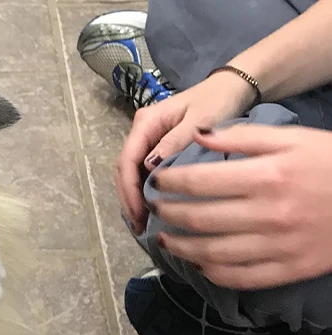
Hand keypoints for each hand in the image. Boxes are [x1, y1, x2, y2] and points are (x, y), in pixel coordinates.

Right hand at [117, 71, 258, 233]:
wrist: (232, 88)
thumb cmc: (217, 101)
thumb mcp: (199, 120)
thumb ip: (174, 142)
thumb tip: (148, 167)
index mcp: (146, 123)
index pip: (127, 160)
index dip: (129, 189)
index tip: (139, 213)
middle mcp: (141, 131)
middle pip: (124, 169)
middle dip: (128, 199)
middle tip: (138, 225)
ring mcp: (148, 140)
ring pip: (132, 173)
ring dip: (134, 198)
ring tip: (142, 223)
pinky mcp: (157, 147)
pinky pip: (144, 173)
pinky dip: (144, 192)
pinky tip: (152, 209)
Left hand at [151, 124, 331, 289]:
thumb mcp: (294, 139)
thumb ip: (244, 137)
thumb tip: (198, 136)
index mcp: (267, 176)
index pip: (199, 181)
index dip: (169, 183)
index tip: (155, 181)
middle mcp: (269, 214)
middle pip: (199, 218)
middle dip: (167, 214)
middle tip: (153, 209)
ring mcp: (278, 246)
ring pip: (212, 252)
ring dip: (181, 247)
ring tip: (165, 239)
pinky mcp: (289, 270)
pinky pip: (240, 277)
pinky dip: (213, 272)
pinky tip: (200, 263)